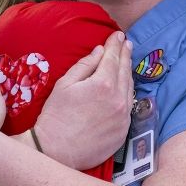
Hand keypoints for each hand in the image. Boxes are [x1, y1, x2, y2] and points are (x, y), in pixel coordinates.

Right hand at [34, 30, 133, 169]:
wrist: (56, 150)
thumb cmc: (55, 116)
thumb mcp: (65, 84)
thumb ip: (85, 65)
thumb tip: (100, 51)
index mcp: (104, 84)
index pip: (113, 58)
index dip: (115, 44)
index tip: (118, 35)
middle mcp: (119, 99)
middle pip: (125, 71)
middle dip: (125, 54)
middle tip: (126, 43)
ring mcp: (123, 117)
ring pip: (130, 89)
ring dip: (128, 73)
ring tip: (126, 61)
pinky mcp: (123, 131)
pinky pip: (128, 107)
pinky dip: (126, 94)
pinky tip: (124, 87)